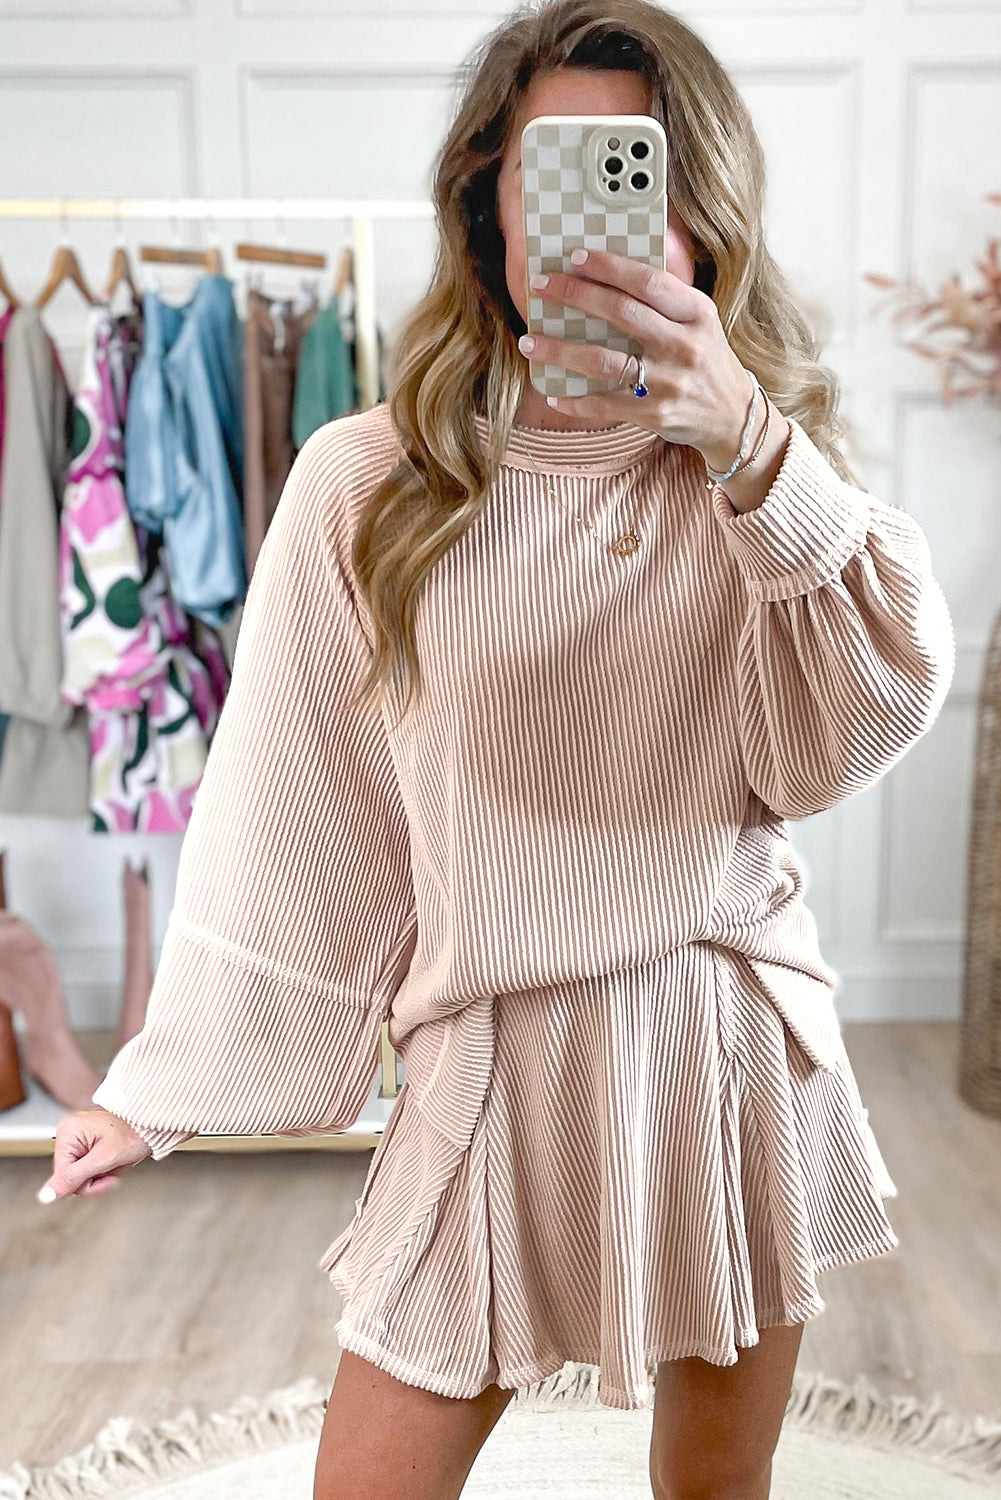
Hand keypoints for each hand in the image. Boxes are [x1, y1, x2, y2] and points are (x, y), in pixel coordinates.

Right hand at [36, 1105, 151, 1202]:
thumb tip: (44, 1196)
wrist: (156, 1122)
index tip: (108, 1179)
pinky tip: (117, 1159)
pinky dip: (107, 1167)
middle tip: (115, 1170)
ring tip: (119, 1161)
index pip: (63, 1176)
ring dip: (104, 1173)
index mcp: (68, 1131)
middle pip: (73, 1175)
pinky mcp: (90, 1140)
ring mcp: (80, 1135)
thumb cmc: (135, 1133)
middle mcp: (70, 1131)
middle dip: (97, 1178)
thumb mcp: (103, 1160)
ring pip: (84, 1173)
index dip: (86, 1184)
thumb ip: (73, 1178)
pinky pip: (91, 1165)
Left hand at [517, 247, 753, 466]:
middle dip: (574, 295)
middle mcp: (683, 345)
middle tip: (539, 286)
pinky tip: (553, 394)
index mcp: (696, 313)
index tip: (575, 257)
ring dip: (559, 350)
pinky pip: (604, 403)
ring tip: (529, 341)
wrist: (732, 416)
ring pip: (603, 360)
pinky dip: (574, 400)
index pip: (646, 281)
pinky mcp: (654, 413)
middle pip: (620, 313)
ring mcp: (667, 382)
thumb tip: (612, 272)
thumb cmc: (706, 359)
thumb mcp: (699, 321)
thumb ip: (665, 298)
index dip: (608, 267)